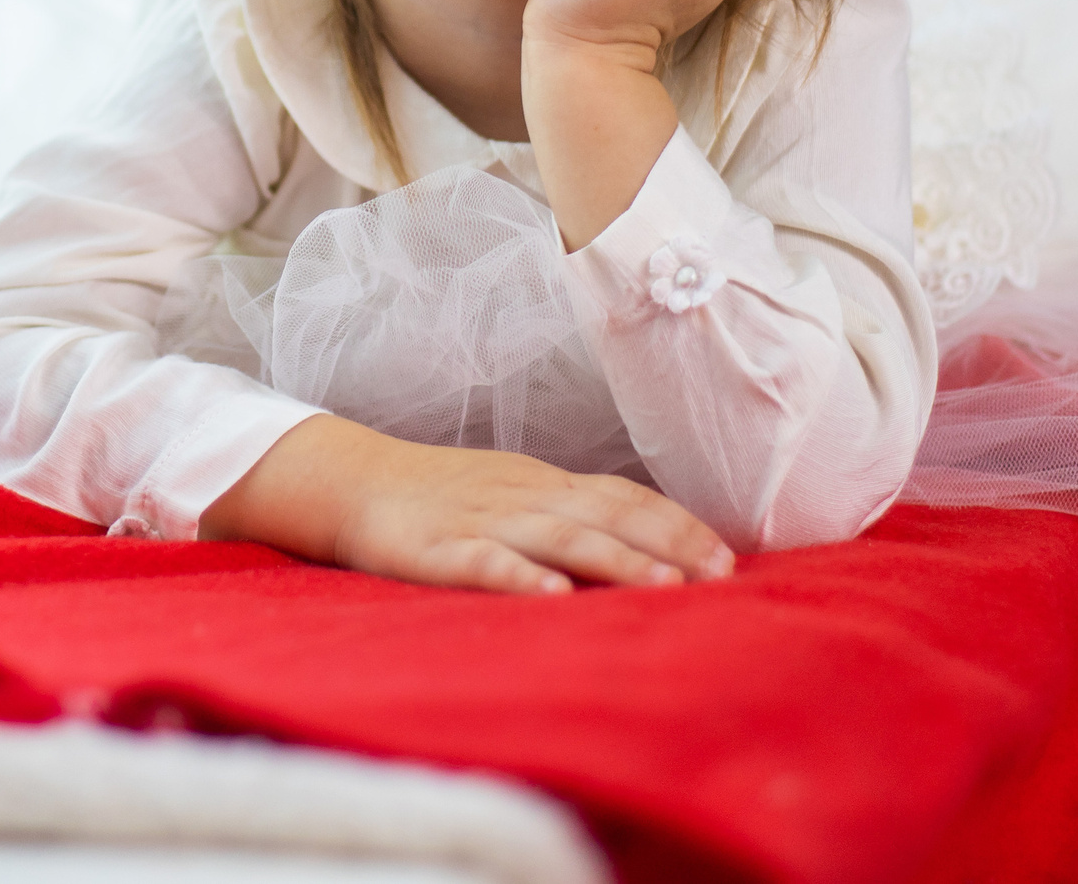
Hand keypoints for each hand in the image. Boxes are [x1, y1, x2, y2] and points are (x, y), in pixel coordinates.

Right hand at [201, 414, 732, 593]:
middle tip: (719, 577)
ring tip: (664, 587)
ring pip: (558, 536)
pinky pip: (482, 562)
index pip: (623, 497)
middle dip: (666, 544)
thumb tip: (647, 544)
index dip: (676, 524)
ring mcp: (480, 520)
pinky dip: (520, 577)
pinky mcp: (433, 549)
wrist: (350, 479)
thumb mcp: (515, 493)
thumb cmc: (443, 496)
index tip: (726, 558)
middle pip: (605, 514)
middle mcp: (522, 496)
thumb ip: (572, 515)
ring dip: (615, 560)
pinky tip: (552, 597)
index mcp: (544, 484)